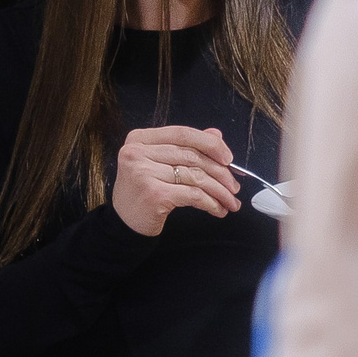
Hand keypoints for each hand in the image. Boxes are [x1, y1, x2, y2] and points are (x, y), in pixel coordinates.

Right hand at [113, 126, 240, 234]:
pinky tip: (217, 209)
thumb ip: (185, 146)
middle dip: (220, 173)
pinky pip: (193, 195)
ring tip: (229, 201)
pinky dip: (210, 203)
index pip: (182, 133)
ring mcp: (143, 173)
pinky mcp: (153, 194)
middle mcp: (137, 153)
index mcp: (138, 139)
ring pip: (196, 177)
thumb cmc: (142, 192)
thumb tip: (216, 134)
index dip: (210, 143)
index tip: (228, 158)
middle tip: (233, 186)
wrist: (124, 222)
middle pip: (192, 156)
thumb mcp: (159, 164)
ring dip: (219, 191)